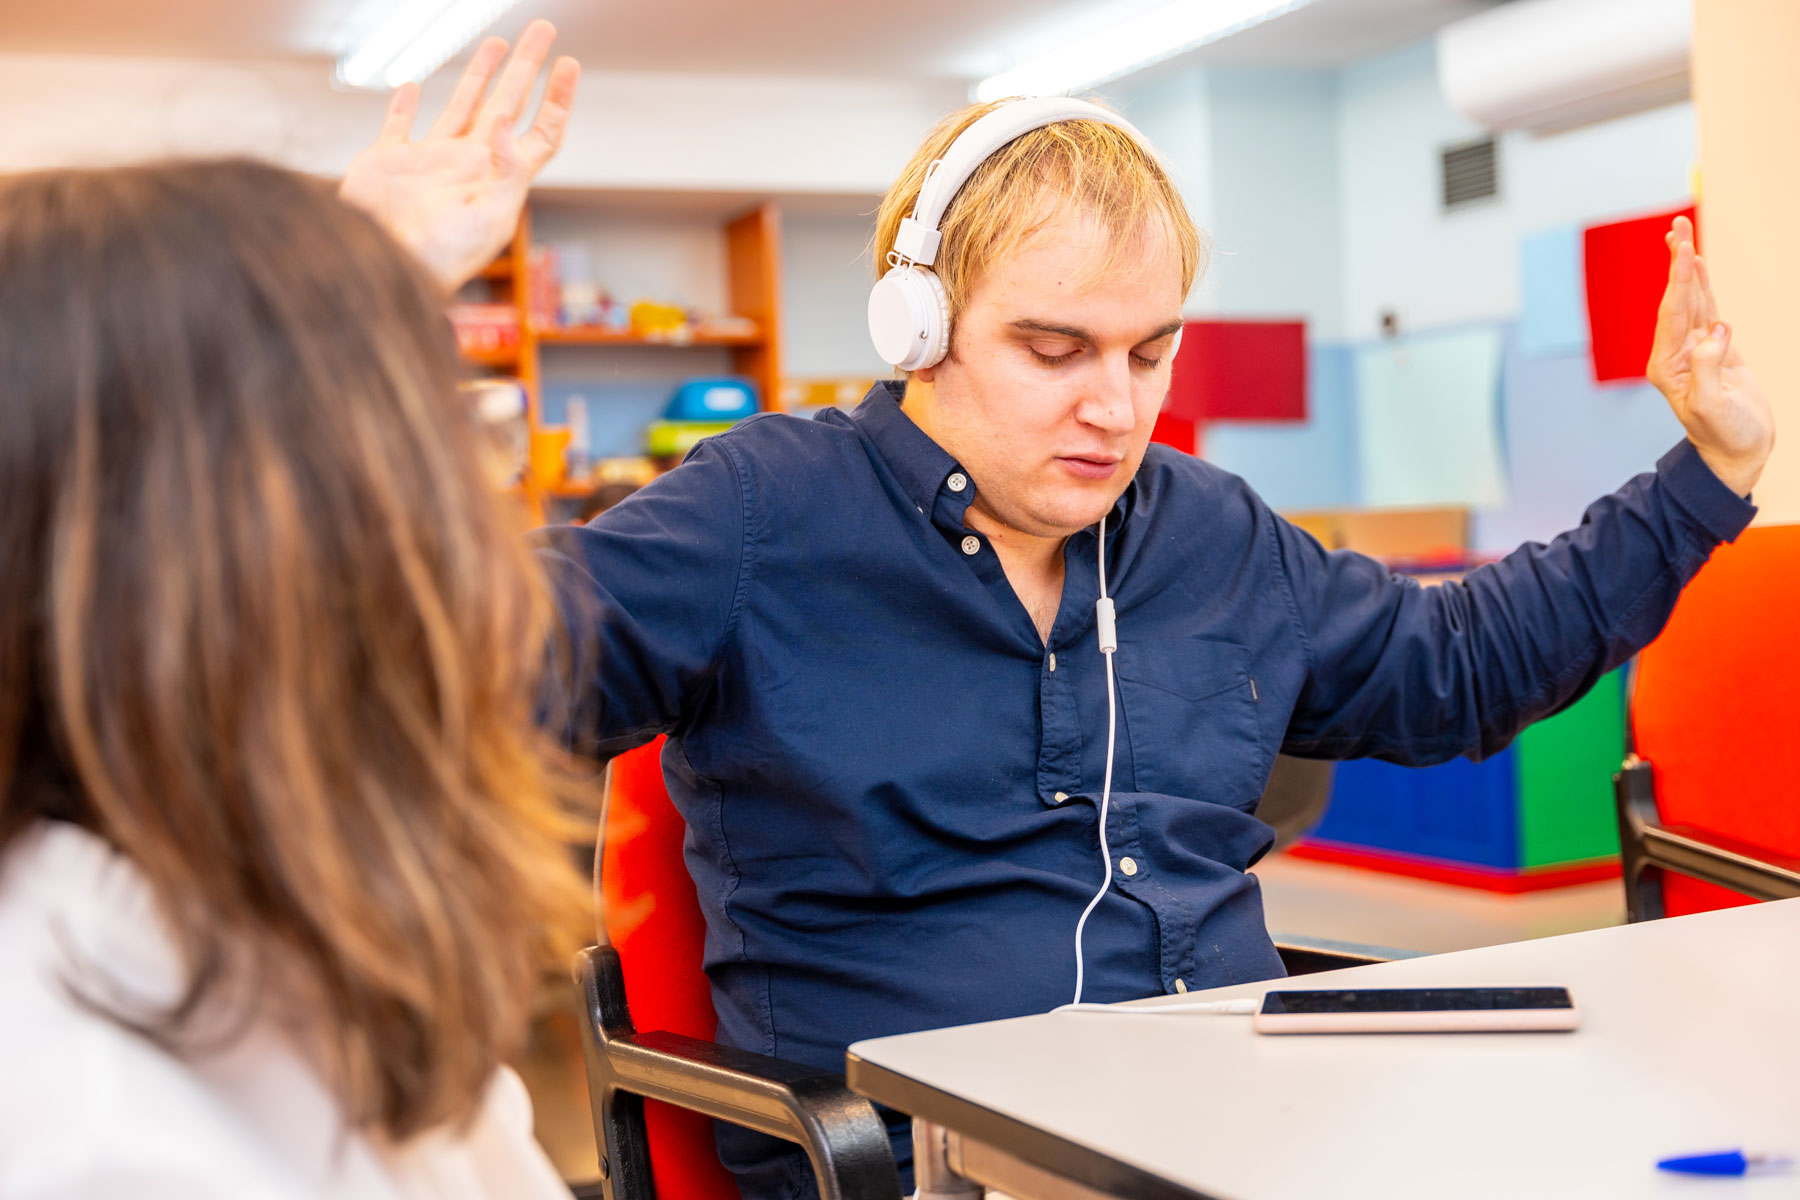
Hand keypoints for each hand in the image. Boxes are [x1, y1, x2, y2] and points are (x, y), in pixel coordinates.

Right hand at [339, 20, 578, 290]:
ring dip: (478, 75)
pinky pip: (398, 125)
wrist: (381, 270)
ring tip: (496, 43)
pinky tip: (411, 85)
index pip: (539, 130)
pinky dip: (403, 105)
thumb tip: (509, 126)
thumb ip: (506, 170)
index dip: (557, 98)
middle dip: (526, 68)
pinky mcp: (388, 162)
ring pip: (460, 106)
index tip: (569, 62)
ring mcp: (429, 162)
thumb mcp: (488, 218)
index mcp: (498, 177)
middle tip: (543, 29)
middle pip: (506, 105)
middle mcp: (468, 164)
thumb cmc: (439, 258)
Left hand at [1646, 215, 1774, 496]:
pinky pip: (1706, 309)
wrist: (1736, 453)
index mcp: (1667, 365)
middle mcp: (1674, 353)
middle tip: (1677, 225)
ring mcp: (1693, 349)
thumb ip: (1709, 368)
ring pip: (1690, 299)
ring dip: (1687, 267)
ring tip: (1680, 234)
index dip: (1679, 279)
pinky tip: (1697, 266)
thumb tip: (1716, 331)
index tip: (1684, 249)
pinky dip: (1702, 286)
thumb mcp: (1714, 406)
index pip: (1672, 313)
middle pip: (1676, 298)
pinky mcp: (1714, 349)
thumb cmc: (1725, 435)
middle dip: (1677, 261)